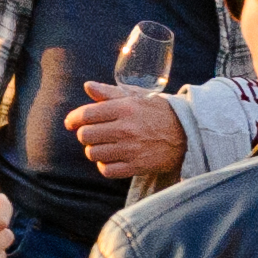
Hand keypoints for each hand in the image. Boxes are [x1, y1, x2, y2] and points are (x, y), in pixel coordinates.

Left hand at [62, 83, 186, 180]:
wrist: (187, 133)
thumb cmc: (158, 112)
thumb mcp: (135, 96)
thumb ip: (109, 92)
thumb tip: (87, 86)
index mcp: (124, 108)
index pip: (86, 115)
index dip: (73, 119)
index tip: (70, 123)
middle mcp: (125, 129)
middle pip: (86, 135)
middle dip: (84, 135)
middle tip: (90, 135)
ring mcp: (131, 149)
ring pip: (94, 154)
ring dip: (93, 151)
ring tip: (101, 146)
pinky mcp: (138, 166)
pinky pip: (107, 170)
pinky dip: (104, 166)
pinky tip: (109, 160)